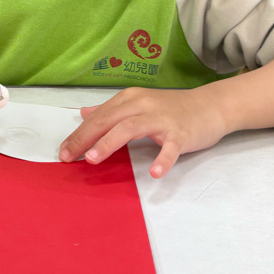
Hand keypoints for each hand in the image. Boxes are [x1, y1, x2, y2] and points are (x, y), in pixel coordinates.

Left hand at [58, 87, 227, 177]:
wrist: (211, 106)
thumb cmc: (172, 108)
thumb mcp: (138, 104)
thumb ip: (111, 110)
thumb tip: (84, 113)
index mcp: (130, 99)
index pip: (99, 117)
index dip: (79, 133)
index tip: (62, 150)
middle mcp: (143, 105)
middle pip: (109, 121)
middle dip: (85, 139)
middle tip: (68, 157)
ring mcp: (162, 119)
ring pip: (131, 129)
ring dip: (109, 143)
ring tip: (93, 159)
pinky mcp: (181, 134)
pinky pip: (170, 148)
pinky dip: (162, 160)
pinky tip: (154, 173)